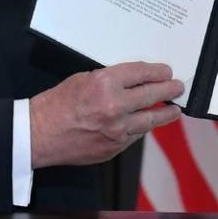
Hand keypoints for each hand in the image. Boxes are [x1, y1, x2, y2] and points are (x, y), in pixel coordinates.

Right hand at [29, 62, 183, 167]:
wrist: (40, 134)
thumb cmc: (56, 104)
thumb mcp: (81, 80)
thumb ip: (108, 80)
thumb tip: (131, 81)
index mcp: (105, 84)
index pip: (140, 73)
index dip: (157, 72)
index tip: (166, 71)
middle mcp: (115, 106)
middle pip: (151, 95)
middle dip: (168, 90)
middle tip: (177, 87)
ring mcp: (117, 129)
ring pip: (150, 120)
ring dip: (165, 113)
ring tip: (174, 109)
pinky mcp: (115, 146)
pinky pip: (135, 135)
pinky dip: (142, 127)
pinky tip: (148, 123)